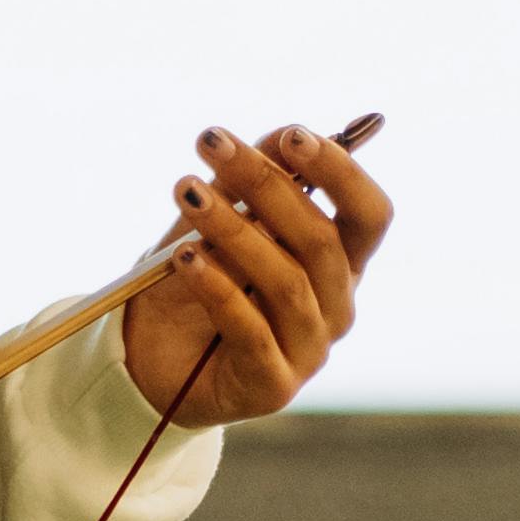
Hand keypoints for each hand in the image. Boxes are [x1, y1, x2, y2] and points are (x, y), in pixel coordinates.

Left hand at [120, 123, 393, 426]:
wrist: (151, 359)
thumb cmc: (201, 280)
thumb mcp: (224, 221)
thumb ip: (253, 181)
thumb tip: (284, 134)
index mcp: (341, 263)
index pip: (369, 214)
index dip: (341, 173)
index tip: (292, 136)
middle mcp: (337, 306)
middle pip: (320, 240)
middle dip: (267, 185)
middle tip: (213, 144)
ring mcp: (310, 349)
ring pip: (285, 281)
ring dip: (233, 229)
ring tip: (187, 192)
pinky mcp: (272, 386)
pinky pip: (250, 328)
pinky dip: (216, 287)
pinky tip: (185, 257)